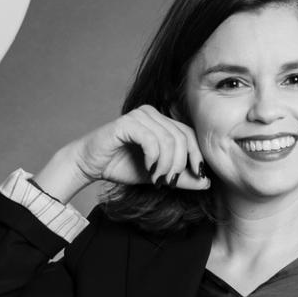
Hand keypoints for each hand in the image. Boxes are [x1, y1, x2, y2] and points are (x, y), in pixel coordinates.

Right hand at [32, 106, 210, 201]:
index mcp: (162, 121)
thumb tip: (207, 182)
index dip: (197, 156)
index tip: (197, 177)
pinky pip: (152, 140)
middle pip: (182, 138)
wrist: (90, 164)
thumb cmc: (121, 166)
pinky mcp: (127, 122)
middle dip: (179, 165)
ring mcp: (139, 116)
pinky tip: (149, 169)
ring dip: (166, 165)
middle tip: (169, 183)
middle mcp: (152, 114)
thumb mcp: (158, 175)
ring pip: (168, 140)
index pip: (190, 135)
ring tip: (157, 180)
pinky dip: (154, 159)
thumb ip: (180, 178)